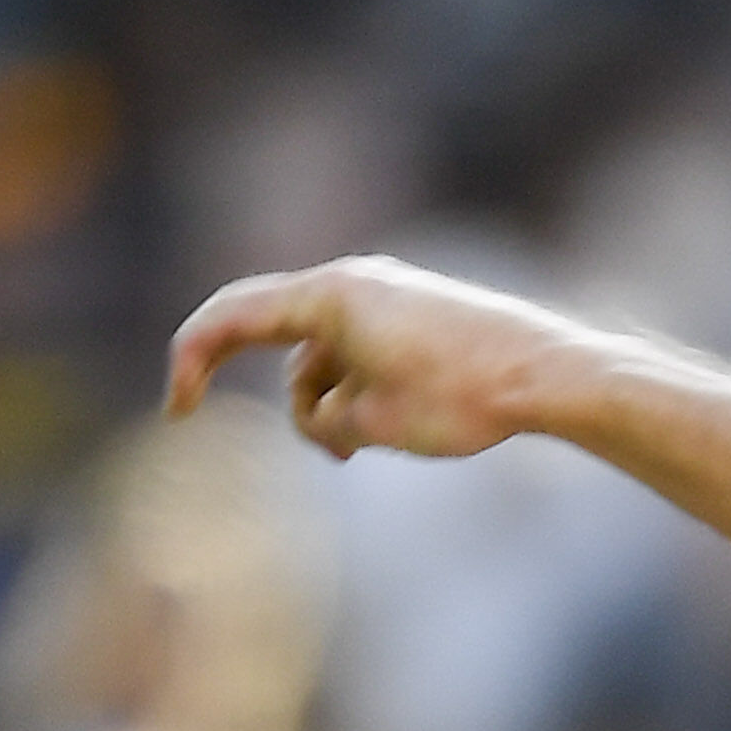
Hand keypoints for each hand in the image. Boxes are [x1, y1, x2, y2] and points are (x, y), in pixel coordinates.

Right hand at [164, 254, 595, 459]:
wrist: (550, 375)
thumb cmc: (462, 396)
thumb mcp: (371, 423)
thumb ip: (323, 419)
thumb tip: (326, 418)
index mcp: (329, 296)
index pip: (230, 318)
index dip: (191, 360)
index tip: (180, 412)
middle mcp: (353, 281)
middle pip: (276, 336)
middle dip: (285, 398)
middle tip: (287, 438)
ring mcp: (386, 294)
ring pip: (323, 355)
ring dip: (325, 404)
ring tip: (358, 448)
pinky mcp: (414, 313)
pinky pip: (358, 352)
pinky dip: (354, 390)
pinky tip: (380, 431)